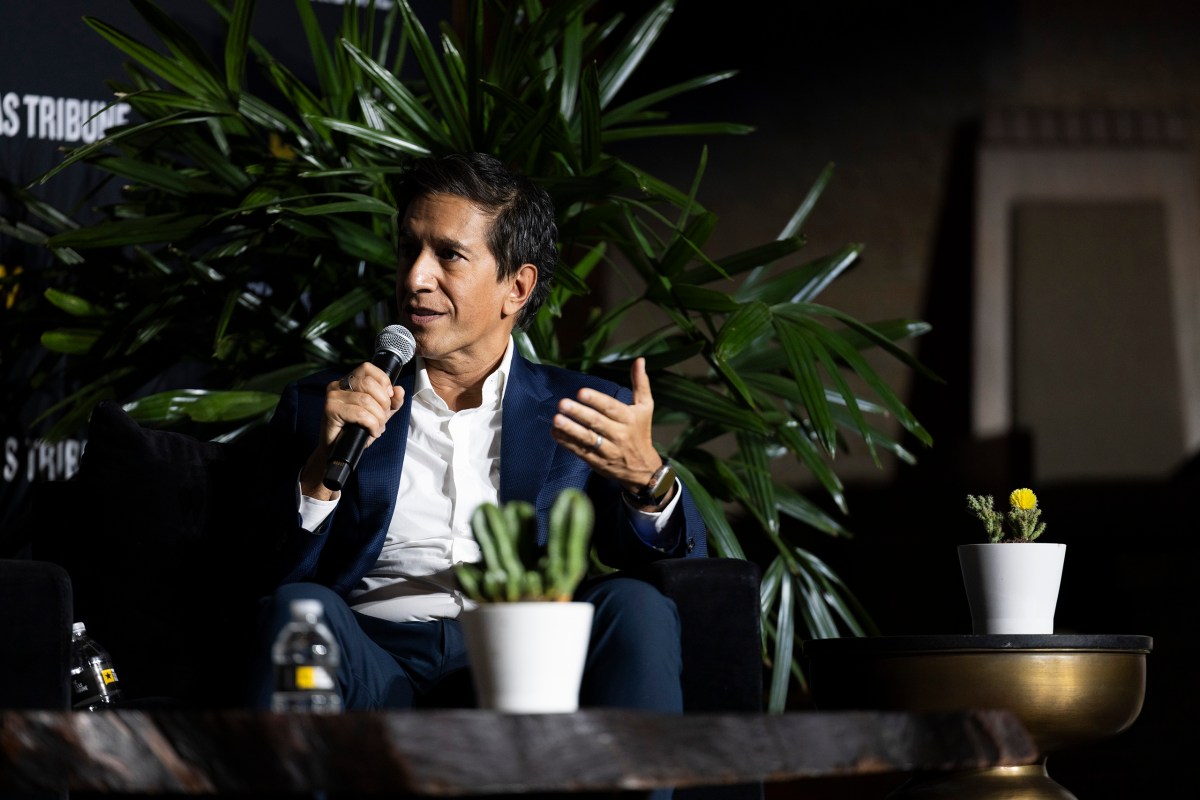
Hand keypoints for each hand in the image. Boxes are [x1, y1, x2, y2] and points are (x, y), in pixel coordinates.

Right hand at [299, 362, 405, 498]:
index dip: (383, 381)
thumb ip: (392, 402)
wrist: (338, 451)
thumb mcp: (380, 414)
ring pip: (366, 400)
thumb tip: (399, 390)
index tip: (389, 398)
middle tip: (383, 418)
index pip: (368, 368)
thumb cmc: (357, 430)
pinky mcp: (330, 410)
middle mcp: (338, 385)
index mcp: (348, 381)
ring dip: (378, 418)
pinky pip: (360, 413)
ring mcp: (333, 397)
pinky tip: (372, 432)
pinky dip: (371, 424)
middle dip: (383, 403)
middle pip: (369, 384)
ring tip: (378, 428)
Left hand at [552, 358, 667, 502]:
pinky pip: (580, 451)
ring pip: (587, 439)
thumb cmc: (640, 432)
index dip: (596, 400)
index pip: (611, 408)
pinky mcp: (597, 462)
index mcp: (629, 418)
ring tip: (556, 419)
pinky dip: (567, 443)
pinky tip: (555, 433)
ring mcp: (608, 450)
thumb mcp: (646, 407)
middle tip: (562, 404)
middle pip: (597, 423)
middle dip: (579, 413)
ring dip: (570, 429)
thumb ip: (640, 384)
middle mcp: (619, 434)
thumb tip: (640, 360)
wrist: (643, 470)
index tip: (581, 392)